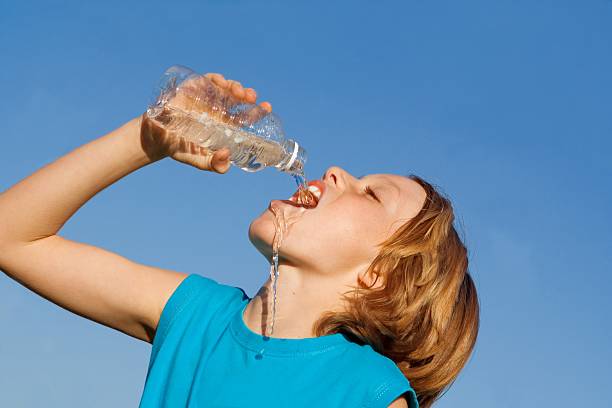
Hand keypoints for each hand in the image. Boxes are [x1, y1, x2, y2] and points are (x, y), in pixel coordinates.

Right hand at [139, 73, 272, 173]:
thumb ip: (214, 164)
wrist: (156, 138)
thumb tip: (226, 156)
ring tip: (239, 92)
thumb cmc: (180, 149)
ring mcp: (205, 98)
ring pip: (225, 87)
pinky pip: (207, 80)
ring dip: (235, 86)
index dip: (257, 111)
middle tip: (252, 99)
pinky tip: (222, 83)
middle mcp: (217, 109)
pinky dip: (216, 79)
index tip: (267, 107)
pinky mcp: (192, 89)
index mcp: (223, 125)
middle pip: (238, 99)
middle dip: (247, 96)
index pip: (245, 116)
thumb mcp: (199, 160)